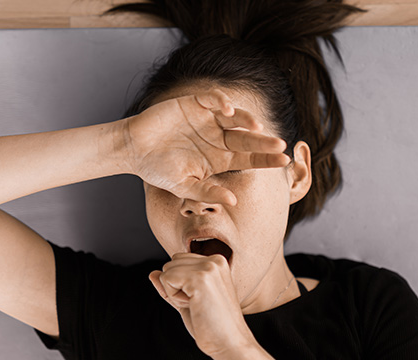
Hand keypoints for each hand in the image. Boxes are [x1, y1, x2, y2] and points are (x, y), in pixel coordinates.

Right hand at [123, 88, 289, 204]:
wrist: (133, 150)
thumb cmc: (158, 170)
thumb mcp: (184, 186)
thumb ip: (208, 193)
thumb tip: (232, 201)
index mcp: (220, 157)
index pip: (249, 158)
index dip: (266, 159)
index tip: (284, 161)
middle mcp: (218, 137)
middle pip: (247, 138)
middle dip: (263, 142)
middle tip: (280, 145)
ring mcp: (208, 119)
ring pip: (235, 117)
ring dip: (246, 120)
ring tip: (256, 128)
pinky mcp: (194, 103)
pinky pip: (213, 99)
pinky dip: (222, 102)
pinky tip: (228, 110)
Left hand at [148, 253, 256, 356]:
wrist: (230, 343)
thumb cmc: (213, 326)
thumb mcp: (188, 301)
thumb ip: (172, 285)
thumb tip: (153, 273)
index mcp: (216, 262)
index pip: (179, 261)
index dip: (181, 284)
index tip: (200, 300)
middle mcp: (215, 260)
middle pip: (171, 263)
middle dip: (176, 287)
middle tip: (198, 304)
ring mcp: (208, 266)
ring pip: (167, 270)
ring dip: (175, 293)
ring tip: (197, 305)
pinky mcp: (199, 277)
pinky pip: (166, 279)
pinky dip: (174, 297)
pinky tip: (194, 306)